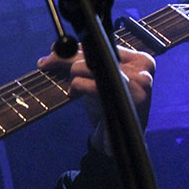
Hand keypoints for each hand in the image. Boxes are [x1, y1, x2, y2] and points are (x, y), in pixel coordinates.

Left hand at [37, 45, 155, 151]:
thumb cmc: (107, 109)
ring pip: (87, 66)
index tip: (53, 50)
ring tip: (71, 89)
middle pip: (93, 53)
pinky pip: (88, 83)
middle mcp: (143, 69)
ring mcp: (137, 84)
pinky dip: (75, 86)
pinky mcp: (123, 99)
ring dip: (70, 76)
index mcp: (142, 60)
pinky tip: (73, 94)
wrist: (117, 143)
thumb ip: (84, 61)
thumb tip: (55, 47)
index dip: (75, 47)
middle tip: (44, 63)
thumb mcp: (97, 80)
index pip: (103, 45)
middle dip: (64, 58)